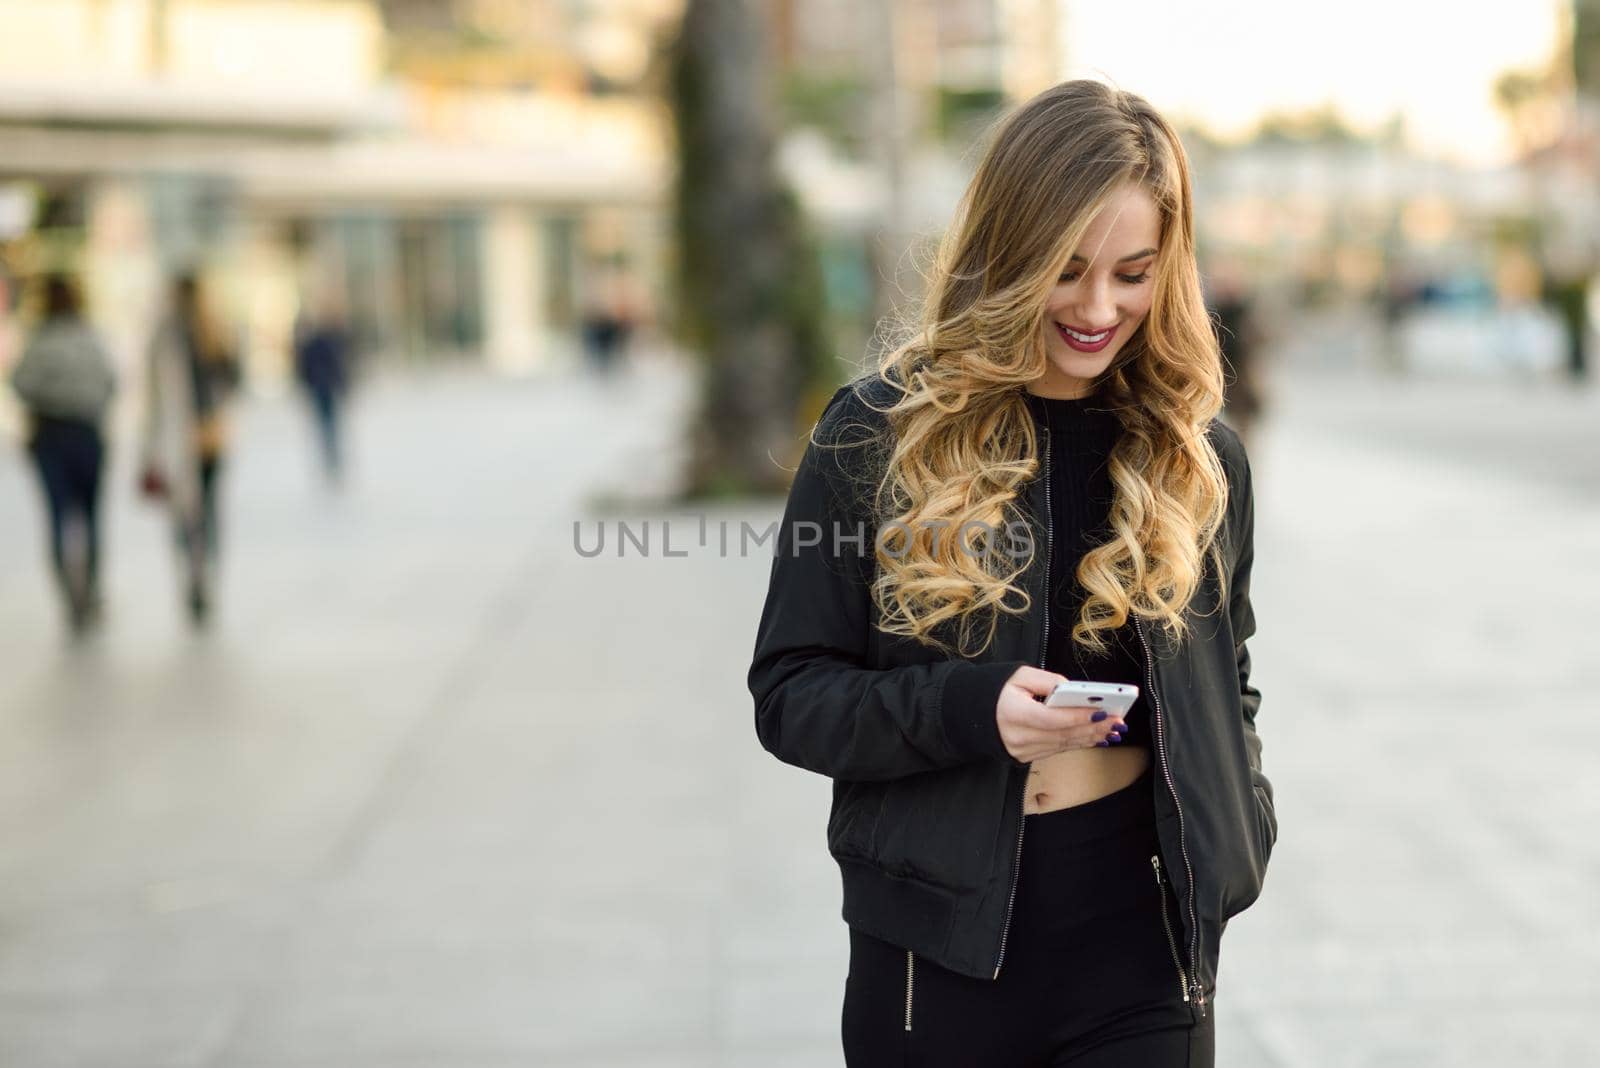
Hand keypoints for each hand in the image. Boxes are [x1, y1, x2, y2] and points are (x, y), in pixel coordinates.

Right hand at [995, 666, 1125, 762]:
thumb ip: (1048, 681)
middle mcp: (1017, 737)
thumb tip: (1074, 690)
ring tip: (1112, 729)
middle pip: (1062, 734)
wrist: (974, 713)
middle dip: (1093, 728)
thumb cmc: (997, 691)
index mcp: (1013, 713)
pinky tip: (1094, 738)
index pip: (1053, 718)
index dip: (1080, 716)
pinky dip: (1077, 743)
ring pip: (1063, 745)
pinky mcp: (1026, 757)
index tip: (1103, 711)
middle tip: (1117, 722)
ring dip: (1090, 737)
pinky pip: (1056, 749)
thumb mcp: (1019, 676)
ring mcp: (1021, 750)